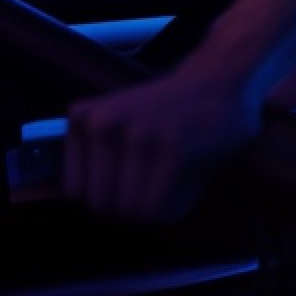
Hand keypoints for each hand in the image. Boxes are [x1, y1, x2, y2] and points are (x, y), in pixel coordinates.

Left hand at [64, 70, 260, 223]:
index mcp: (82, 117)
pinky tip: (192, 173)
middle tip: (157, 175)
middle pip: (104, 208)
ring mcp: (136, 133)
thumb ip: (91, 161)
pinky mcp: (171, 148)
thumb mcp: (116, 127)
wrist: (221, 81)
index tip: (131, 176)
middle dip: (134, 205)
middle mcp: (102, 123)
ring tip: (175, 170)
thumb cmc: (168, 114)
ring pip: (133, 214)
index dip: (108, 195)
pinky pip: (161, 211)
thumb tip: (74, 202)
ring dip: (160, 206)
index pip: (77, 193)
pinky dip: (180, 204)